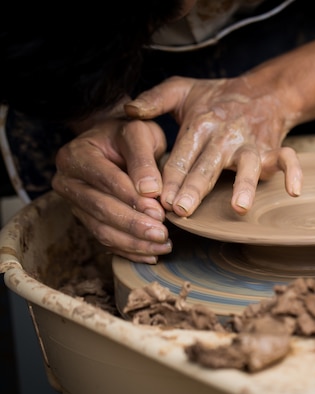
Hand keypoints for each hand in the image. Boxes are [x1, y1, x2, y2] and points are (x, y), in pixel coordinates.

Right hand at [52, 118, 170, 263]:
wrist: (116, 144)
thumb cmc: (129, 137)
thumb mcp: (139, 134)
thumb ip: (143, 159)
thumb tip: (150, 191)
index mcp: (77, 155)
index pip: (105, 179)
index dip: (132, 197)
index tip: (158, 210)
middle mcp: (68, 181)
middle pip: (100, 208)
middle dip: (133, 224)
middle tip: (161, 233)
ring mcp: (75, 204)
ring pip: (101, 230)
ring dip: (134, 242)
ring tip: (162, 245)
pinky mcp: (86, 220)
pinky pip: (105, 241)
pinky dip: (129, 250)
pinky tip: (152, 255)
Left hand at [124, 75, 302, 217]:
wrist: (262, 92)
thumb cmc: (216, 98)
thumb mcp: (181, 90)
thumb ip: (153, 99)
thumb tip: (128, 112)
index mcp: (201, 124)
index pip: (181, 155)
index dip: (169, 177)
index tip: (157, 198)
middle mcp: (226, 137)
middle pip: (209, 165)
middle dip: (196, 187)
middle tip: (182, 209)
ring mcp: (253, 145)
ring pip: (249, 166)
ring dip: (244, 185)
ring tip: (238, 207)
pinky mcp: (274, 150)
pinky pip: (289, 160)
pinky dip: (294, 173)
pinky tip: (294, 190)